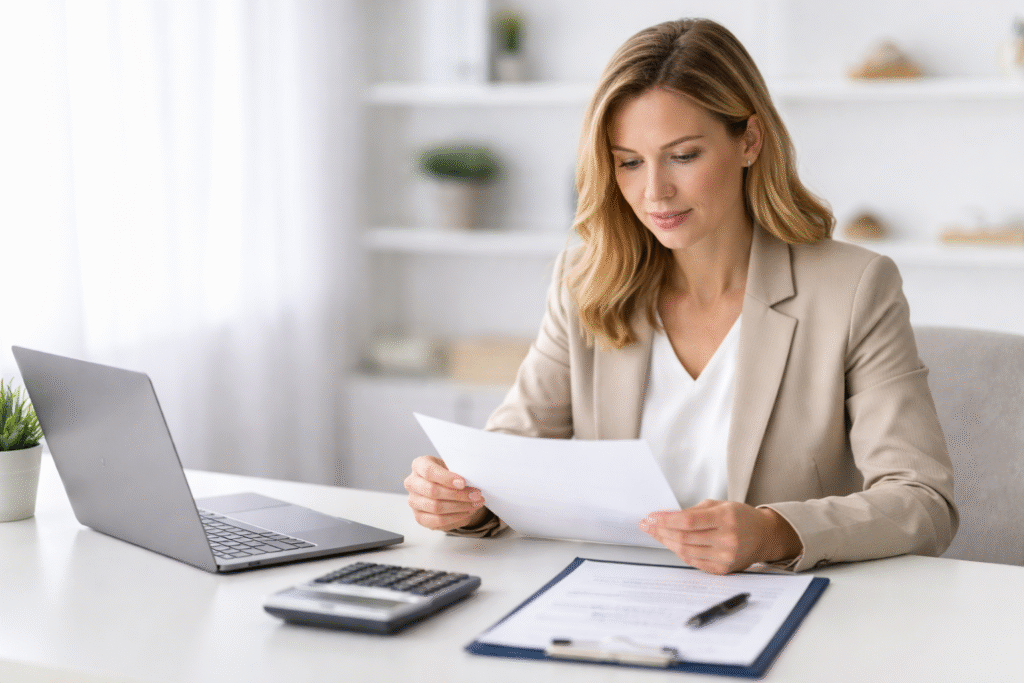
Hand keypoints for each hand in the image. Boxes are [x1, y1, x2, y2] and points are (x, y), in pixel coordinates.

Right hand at [404, 455, 487, 530]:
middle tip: (476, 495)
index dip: (446, 478)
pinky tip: (467, 512)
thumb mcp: (453, 466)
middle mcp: (412, 483)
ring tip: (475, 504)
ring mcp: (414, 501)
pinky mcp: (419, 517)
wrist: (445, 486)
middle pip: (432, 491)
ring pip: (435, 507)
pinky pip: (437, 521)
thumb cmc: (448, 474)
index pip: (429, 471)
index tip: (463, 482)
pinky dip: (455, 518)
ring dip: (460, 507)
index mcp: (419, 465)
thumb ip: (458, 471)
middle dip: (458, 495)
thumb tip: (472, 481)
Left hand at [639, 500, 801, 573]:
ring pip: (686, 551)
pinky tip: (670, 543)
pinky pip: (693, 561)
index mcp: (726, 518)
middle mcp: (727, 539)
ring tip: (655, 533)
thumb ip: (694, 511)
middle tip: (647, 525)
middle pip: (684, 538)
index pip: (689, 521)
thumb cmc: (740, 517)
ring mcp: (725, 557)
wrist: (764, 536)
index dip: (666, 520)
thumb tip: (666, 517)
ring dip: (666, 542)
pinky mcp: (723, 569)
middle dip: (661, 531)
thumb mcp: (720, 505)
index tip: (651, 517)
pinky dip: (679, 552)